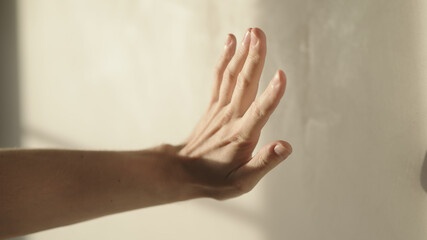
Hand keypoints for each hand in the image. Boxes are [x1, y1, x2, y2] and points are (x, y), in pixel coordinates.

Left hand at [177, 28, 291, 199]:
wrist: (182, 172)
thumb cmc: (215, 178)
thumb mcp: (242, 181)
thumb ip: (265, 162)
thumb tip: (286, 146)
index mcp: (242, 136)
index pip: (259, 113)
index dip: (272, 95)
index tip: (281, 75)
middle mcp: (231, 118)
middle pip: (245, 84)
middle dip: (254, 58)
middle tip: (260, 34)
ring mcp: (220, 109)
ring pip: (232, 76)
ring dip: (242, 53)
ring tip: (251, 32)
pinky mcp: (214, 105)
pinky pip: (219, 78)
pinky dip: (225, 59)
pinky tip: (232, 42)